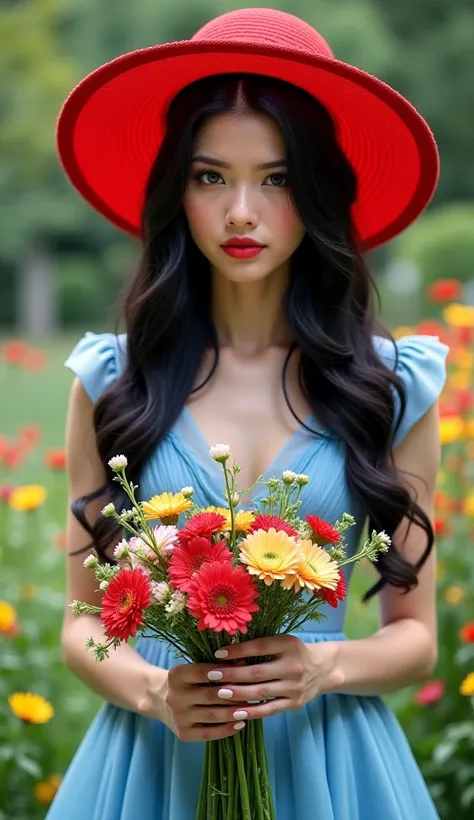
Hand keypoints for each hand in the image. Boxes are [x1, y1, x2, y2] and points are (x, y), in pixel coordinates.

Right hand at [156, 661, 251, 741]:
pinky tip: (240, 724)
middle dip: (234, 694)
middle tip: (253, 692)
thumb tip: (244, 664)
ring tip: (250, 709)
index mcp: (176, 675)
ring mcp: (178, 717)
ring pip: (212, 715)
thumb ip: (215, 667)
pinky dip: (226, 729)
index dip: (223, 671)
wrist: (157, 699)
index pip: (202, 672)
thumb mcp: (193, 668)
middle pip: (210, 695)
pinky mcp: (183, 734)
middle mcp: (175, 696)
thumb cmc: (185, 680)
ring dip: (233, 712)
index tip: (244, 669)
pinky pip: (208, 734)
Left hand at [202, 634, 341, 719]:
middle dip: (232, 674)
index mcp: (288, 644)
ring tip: (218, 693)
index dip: (238, 650)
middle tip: (212, 676)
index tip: (217, 654)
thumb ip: (260, 646)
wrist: (323, 669)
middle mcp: (293, 666)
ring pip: (262, 692)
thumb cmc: (293, 652)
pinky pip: (270, 709)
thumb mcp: (281, 642)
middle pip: (258, 672)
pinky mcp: (295, 703)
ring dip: (238, 694)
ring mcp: (295, 687)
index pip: (259, 647)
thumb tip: (227, 651)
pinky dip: (252, 712)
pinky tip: (235, 712)